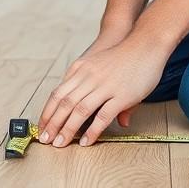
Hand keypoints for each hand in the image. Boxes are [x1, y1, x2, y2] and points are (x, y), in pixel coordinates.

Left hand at [36, 35, 167, 147]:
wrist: (146, 43)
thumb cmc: (123, 56)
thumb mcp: (98, 65)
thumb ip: (90, 85)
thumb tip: (85, 100)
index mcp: (81, 70)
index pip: (58, 93)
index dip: (48, 112)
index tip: (42, 127)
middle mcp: (90, 77)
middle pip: (65, 104)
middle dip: (53, 124)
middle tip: (45, 140)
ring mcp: (105, 86)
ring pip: (79, 111)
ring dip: (67, 129)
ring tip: (60, 144)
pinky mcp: (122, 95)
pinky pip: (103, 116)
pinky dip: (92, 130)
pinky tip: (86, 141)